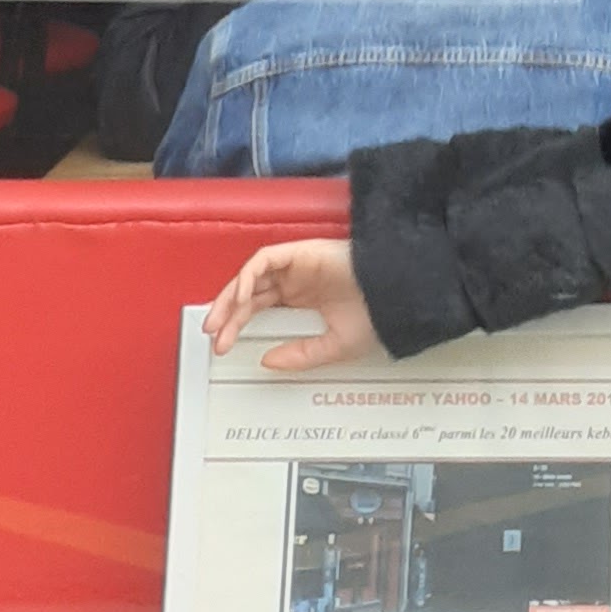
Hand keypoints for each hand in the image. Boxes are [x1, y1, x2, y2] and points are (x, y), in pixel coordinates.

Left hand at [202, 238, 374, 370]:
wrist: (398, 297)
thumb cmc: (376, 317)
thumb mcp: (332, 347)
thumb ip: (299, 355)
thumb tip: (267, 361)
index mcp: (301, 299)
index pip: (258, 308)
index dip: (237, 325)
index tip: (223, 347)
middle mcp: (295, 280)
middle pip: (249, 293)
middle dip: (226, 314)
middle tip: (212, 336)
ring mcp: (297, 265)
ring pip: (251, 275)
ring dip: (231, 296)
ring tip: (219, 320)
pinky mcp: (302, 251)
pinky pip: (265, 258)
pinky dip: (249, 275)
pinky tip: (243, 298)